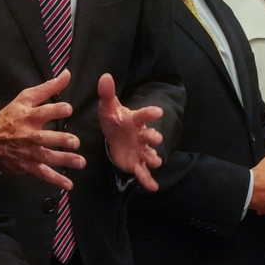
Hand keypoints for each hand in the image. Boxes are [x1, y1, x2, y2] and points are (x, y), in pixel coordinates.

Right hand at [0, 71, 82, 188]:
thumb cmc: (10, 116)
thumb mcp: (25, 99)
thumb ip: (48, 88)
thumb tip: (67, 74)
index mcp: (28, 117)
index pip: (44, 112)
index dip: (57, 110)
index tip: (68, 109)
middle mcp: (29, 135)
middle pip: (46, 138)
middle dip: (62, 140)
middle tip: (75, 142)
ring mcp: (29, 152)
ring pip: (47, 157)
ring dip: (64, 160)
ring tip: (80, 162)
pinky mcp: (28, 166)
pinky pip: (43, 174)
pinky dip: (55, 180)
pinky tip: (69, 184)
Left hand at [97, 73, 164, 190]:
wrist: (115, 135)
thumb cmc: (114, 120)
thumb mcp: (108, 107)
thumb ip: (107, 93)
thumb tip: (105, 76)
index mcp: (134, 121)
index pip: (143, 115)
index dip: (150, 114)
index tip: (159, 112)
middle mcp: (141, 135)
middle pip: (150, 136)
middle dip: (154, 137)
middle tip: (156, 138)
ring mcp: (140, 150)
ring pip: (149, 155)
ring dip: (153, 158)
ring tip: (155, 162)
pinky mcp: (136, 163)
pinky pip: (143, 172)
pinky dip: (148, 180)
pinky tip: (153, 188)